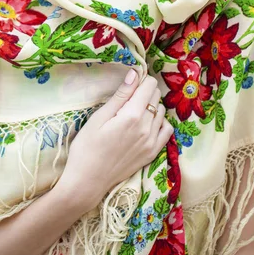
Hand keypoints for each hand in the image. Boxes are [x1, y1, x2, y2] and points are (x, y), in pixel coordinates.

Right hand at [56, 70, 172, 210]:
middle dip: (145, 91)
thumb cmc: (86, 147)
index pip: (149, 85)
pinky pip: (167, 130)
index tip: (129, 84)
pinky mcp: (152, 153)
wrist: (87, 181)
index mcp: (132, 115)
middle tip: (128, 97)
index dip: (140, 80)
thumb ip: (120, 95)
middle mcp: (146, 127)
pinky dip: (160, 122)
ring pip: (162, 111)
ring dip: (152, 106)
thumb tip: (134, 73)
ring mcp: (152, 142)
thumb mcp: (99, 117)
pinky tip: (146, 123)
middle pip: (156, 96)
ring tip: (134, 111)